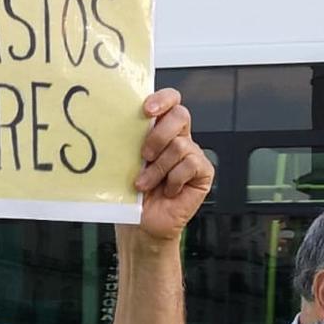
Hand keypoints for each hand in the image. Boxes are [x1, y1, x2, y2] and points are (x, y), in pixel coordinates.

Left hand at [129, 89, 212, 243]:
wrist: (143, 224)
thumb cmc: (133, 194)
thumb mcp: (127, 161)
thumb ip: (132, 139)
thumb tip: (119, 123)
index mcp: (161, 129)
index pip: (171, 100)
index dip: (163, 99)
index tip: (146, 111)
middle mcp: (179, 138)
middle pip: (180, 115)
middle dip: (159, 134)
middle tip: (144, 155)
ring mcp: (193, 154)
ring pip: (180, 145)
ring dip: (158, 168)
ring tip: (146, 184)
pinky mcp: (203, 172)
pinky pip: (190, 165)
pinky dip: (173, 180)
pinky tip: (168, 191)